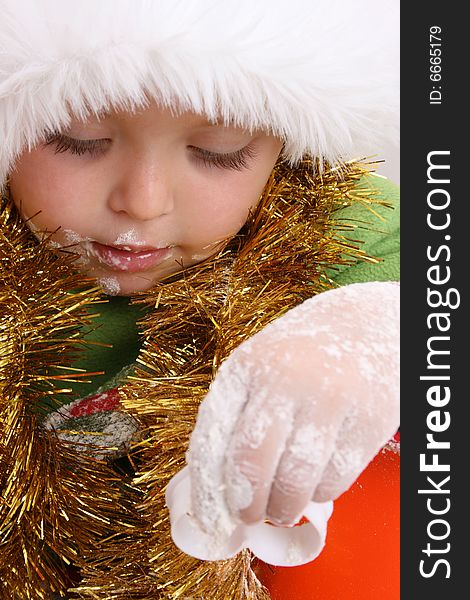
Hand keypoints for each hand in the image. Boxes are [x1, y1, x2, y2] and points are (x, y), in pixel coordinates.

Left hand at [187, 282, 398, 534]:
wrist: (370, 324)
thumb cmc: (305, 354)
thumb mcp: (262, 367)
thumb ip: (238, 415)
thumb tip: (218, 488)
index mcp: (248, 365)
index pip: (213, 437)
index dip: (207, 489)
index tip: (209, 520)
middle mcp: (284, 379)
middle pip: (251, 464)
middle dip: (246, 506)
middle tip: (249, 517)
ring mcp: (330, 399)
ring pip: (295, 483)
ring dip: (283, 507)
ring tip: (283, 504)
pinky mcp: (370, 421)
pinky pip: (334, 481)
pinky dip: (320, 493)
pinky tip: (316, 477)